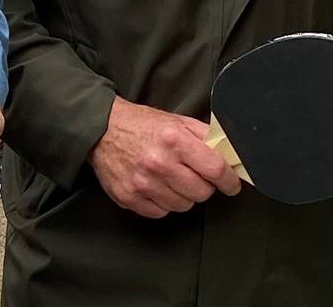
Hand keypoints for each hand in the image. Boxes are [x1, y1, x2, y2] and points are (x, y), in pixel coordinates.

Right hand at [89, 98, 237, 219]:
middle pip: (201, 192)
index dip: (228, 180)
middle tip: (196, 177)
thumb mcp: (177, 121)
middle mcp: (159, 163)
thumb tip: (230, 153)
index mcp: (174, 140)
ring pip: (183, 205)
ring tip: (173, 180)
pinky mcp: (129, 198)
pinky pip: (161, 213)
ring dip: (184, 195)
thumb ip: (205, 136)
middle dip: (204, 186)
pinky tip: (158, 187)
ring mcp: (143, 183)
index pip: (214, 169)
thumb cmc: (140, 125)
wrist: (101, 130)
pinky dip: (164, 203)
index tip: (231, 184)